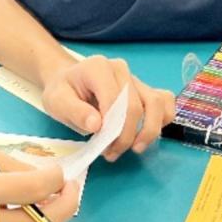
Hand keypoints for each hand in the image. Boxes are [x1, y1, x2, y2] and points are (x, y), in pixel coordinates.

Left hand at [40, 54, 172, 160]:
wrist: (68, 82)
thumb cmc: (62, 92)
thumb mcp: (57, 102)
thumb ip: (75, 111)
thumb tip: (96, 124)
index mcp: (98, 68)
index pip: (115, 100)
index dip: (113, 127)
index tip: (102, 146)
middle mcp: (121, 69)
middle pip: (136, 106)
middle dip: (126, 136)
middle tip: (111, 154)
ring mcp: (135, 78)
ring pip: (157, 104)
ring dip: (149, 131)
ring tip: (135, 148)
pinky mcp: (144, 88)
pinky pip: (164, 101)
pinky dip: (163, 119)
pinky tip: (146, 134)